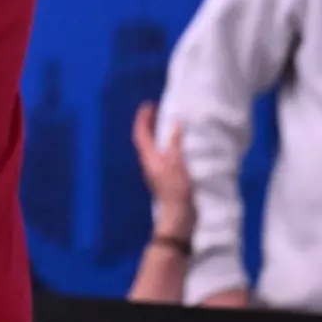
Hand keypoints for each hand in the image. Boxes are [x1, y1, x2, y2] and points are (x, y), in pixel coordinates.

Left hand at [133, 102, 192, 235]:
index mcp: (148, 158)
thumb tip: (175, 122)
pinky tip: (181, 147)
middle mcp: (150, 163)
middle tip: (159, 112)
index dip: (142, 118)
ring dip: (159, 135)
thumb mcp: (177, 162)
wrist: (178, 217)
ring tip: (170, 125)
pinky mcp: (167, 179)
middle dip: (149, 124)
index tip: (148, 105)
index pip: (140, 133)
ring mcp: (158, 172)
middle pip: (145, 140)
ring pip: (155, 149)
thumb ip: (175, 142)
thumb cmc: (176, 189)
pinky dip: (170, 146)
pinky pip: (165, 156)